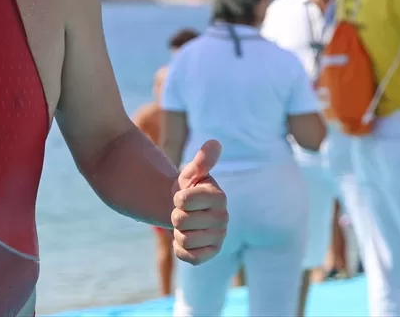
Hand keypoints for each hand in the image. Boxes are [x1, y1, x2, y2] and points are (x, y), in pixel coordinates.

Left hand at [172, 139, 227, 264]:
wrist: (187, 210)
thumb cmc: (189, 188)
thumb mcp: (191, 173)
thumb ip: (202, 160)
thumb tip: (215, 142)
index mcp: (219, 197)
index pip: (183, 201)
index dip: (177, 198)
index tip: (183, 196)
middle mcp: (224, 219)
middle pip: (181, 221)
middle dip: (176, 215)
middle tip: (184, 211)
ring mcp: (219, 238)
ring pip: (183, 239)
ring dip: (178, 232)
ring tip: (186, 224)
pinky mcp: (211, 254)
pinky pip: (188, 257)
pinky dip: (180, 249)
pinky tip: (185, 239)